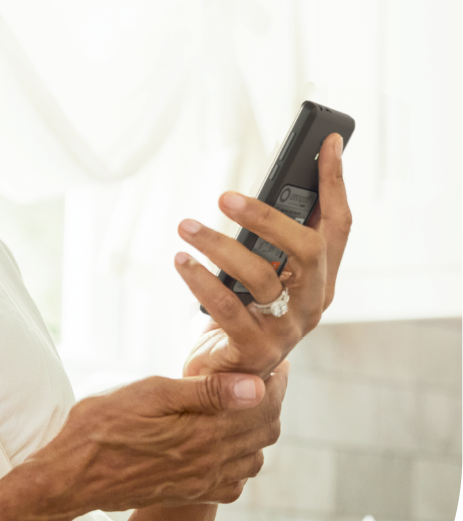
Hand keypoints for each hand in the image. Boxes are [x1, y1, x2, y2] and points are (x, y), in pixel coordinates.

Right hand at [16, 364, 286, 517]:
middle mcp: (211, 465)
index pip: (262, 409)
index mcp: (204, 435)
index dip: (276, 384)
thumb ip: (204, 392)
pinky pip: (234, 483)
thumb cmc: (100, 427)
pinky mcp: (188, 495)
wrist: (70, 477)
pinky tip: (223, 444)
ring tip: (244, 405)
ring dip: (257, 431)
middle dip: (271, 403)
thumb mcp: (148, 394)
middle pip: (264, 433)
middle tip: (264, 378)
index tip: (276, 363)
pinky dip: (240, 461)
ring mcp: (201, 485)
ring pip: (253, 459)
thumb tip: (256, 386)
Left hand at [175, 133, 351, 378]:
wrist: (224, 378)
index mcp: (319, 278)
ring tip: (186, 227)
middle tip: (225, 197)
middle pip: (309, 250)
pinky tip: (181, 260)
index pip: (338, 225)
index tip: (329, 142)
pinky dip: (201, 281)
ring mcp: (289, 329)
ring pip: (263, 278)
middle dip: (269, 218)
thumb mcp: (255, 273)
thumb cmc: (238, 315)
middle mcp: (313, 302)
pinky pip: (230, 308)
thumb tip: (251, 192)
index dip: (335, 183)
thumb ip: (264, 240)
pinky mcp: (257, 349)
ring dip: (220, 246)